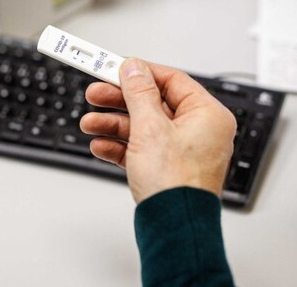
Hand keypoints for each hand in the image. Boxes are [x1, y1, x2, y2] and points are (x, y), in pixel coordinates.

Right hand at [79, 58, 235, 202]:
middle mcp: (199, 130)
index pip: (170, 80)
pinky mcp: (167, 168)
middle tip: (94, 94)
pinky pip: (140, 148)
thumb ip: (139, 93)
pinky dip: (119, 145)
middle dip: (118, 101)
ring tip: (89, 123)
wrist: (173, 228)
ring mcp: (183, 151)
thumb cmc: (176, 184)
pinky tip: (100, 145)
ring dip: (113, 124)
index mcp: (207, 115)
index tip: (113, 68)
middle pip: (152, 103)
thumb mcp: (151, 128)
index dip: (139, 73)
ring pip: (142, 126)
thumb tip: (134, 68)